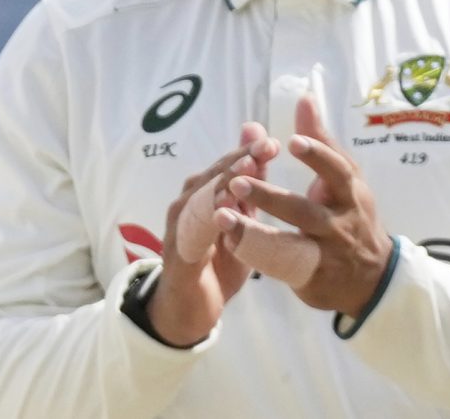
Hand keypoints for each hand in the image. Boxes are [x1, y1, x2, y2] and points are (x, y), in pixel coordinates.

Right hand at [146, 122, 279, 347]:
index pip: (226, 168)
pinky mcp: (178, 251)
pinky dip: (209, 219)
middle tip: (264, 146)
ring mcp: (179, 226)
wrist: (190, 309)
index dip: (247, 153)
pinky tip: (226, 211)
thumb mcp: (239, 227)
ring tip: (247, 170)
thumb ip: (248, 194)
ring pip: (201, 197)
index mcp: (202, 196)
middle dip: (239, 159)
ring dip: (223, 181)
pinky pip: (194, 232)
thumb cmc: (217, 265)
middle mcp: (186, 204)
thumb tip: (261, 155)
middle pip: (213, 175)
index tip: (272, 141)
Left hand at [217, 95, 394, 315]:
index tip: (292, 141)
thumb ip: (320, 142)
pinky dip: (254, 255)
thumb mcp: (344, 179)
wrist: (375, 279)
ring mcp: (325, 256)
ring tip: (222, 218)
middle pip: (304, 212)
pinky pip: (279, 268)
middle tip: (235, 182)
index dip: (317, 156)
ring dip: (253, 234)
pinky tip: (228, 241)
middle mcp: (339, 225)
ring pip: (288, 247)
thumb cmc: (351, 215)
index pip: (336, 171)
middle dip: (269, 198)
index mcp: (348, 194)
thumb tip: (304, 98)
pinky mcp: (310, 279)